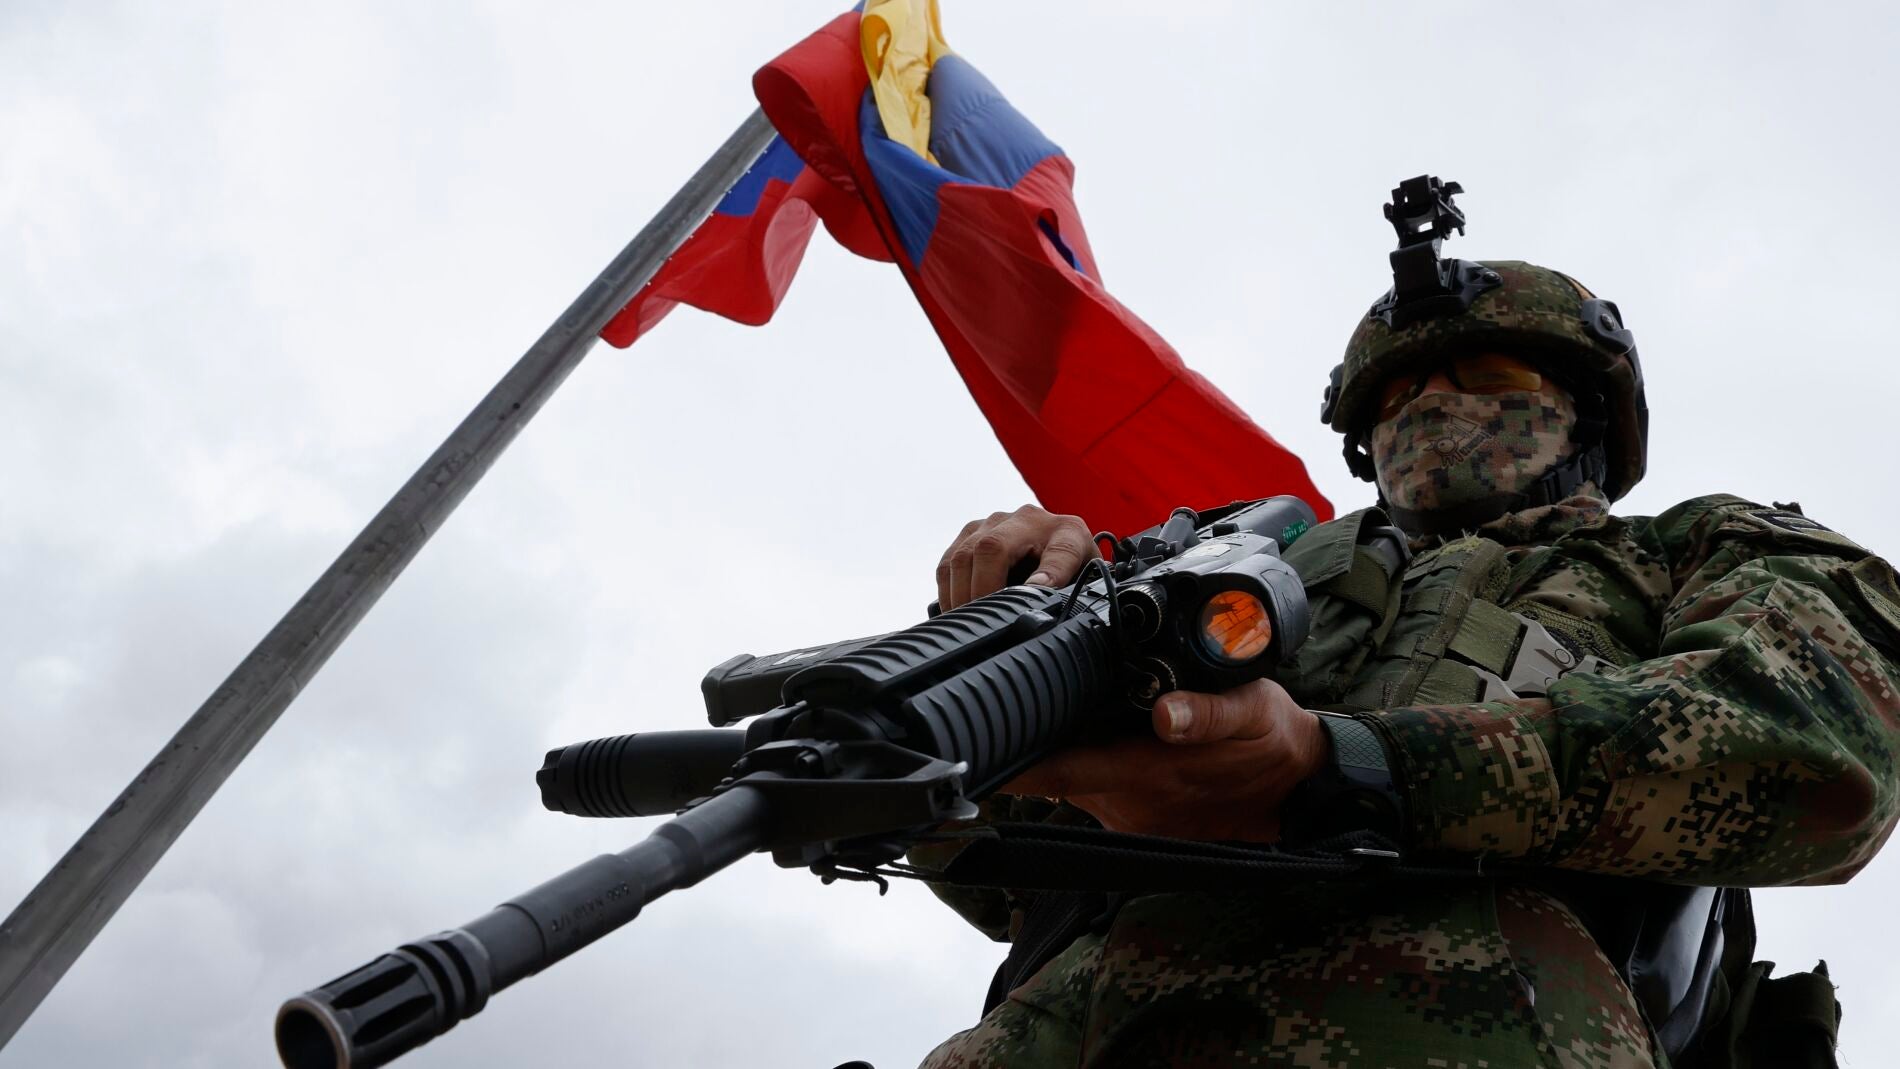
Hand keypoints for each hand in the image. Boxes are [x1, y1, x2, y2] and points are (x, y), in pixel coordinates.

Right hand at [935, 504, 1098, 609]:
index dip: (1049, 575)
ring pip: (964, 554)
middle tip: (983, 622)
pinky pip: (949, 560)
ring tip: (967, 622)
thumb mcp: (1079, 583)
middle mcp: (1030, 519)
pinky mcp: (972, 531)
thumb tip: (1041, 617)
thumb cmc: (1069, 571)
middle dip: (983, 590)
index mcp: (1068, 533)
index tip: (1038, 594)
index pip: (1061, 550)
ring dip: (960, 594)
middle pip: (993, 547)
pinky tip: (957, 610)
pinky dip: (948, 589)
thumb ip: (1071, 596)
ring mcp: (996, 521)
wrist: (1055, 546)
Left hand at [1000, 678, 1327, 842]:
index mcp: (1147, 771)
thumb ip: (1211, 711)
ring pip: (1067, 780)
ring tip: (1035, 708)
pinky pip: (1089, 789)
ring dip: (1052, 752)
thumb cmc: (1269, 741)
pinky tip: (1082, 732)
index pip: (1060, 771)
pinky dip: (1079, 763)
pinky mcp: (1133, 820)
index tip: (973, 741)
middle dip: (1022, 743)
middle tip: (991, 706)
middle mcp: (1127, 802)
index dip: (1013, 761)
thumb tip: (1168, 714)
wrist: (1296, 793)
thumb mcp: (1253, 709)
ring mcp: (1127, 816)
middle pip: (1050, 774)